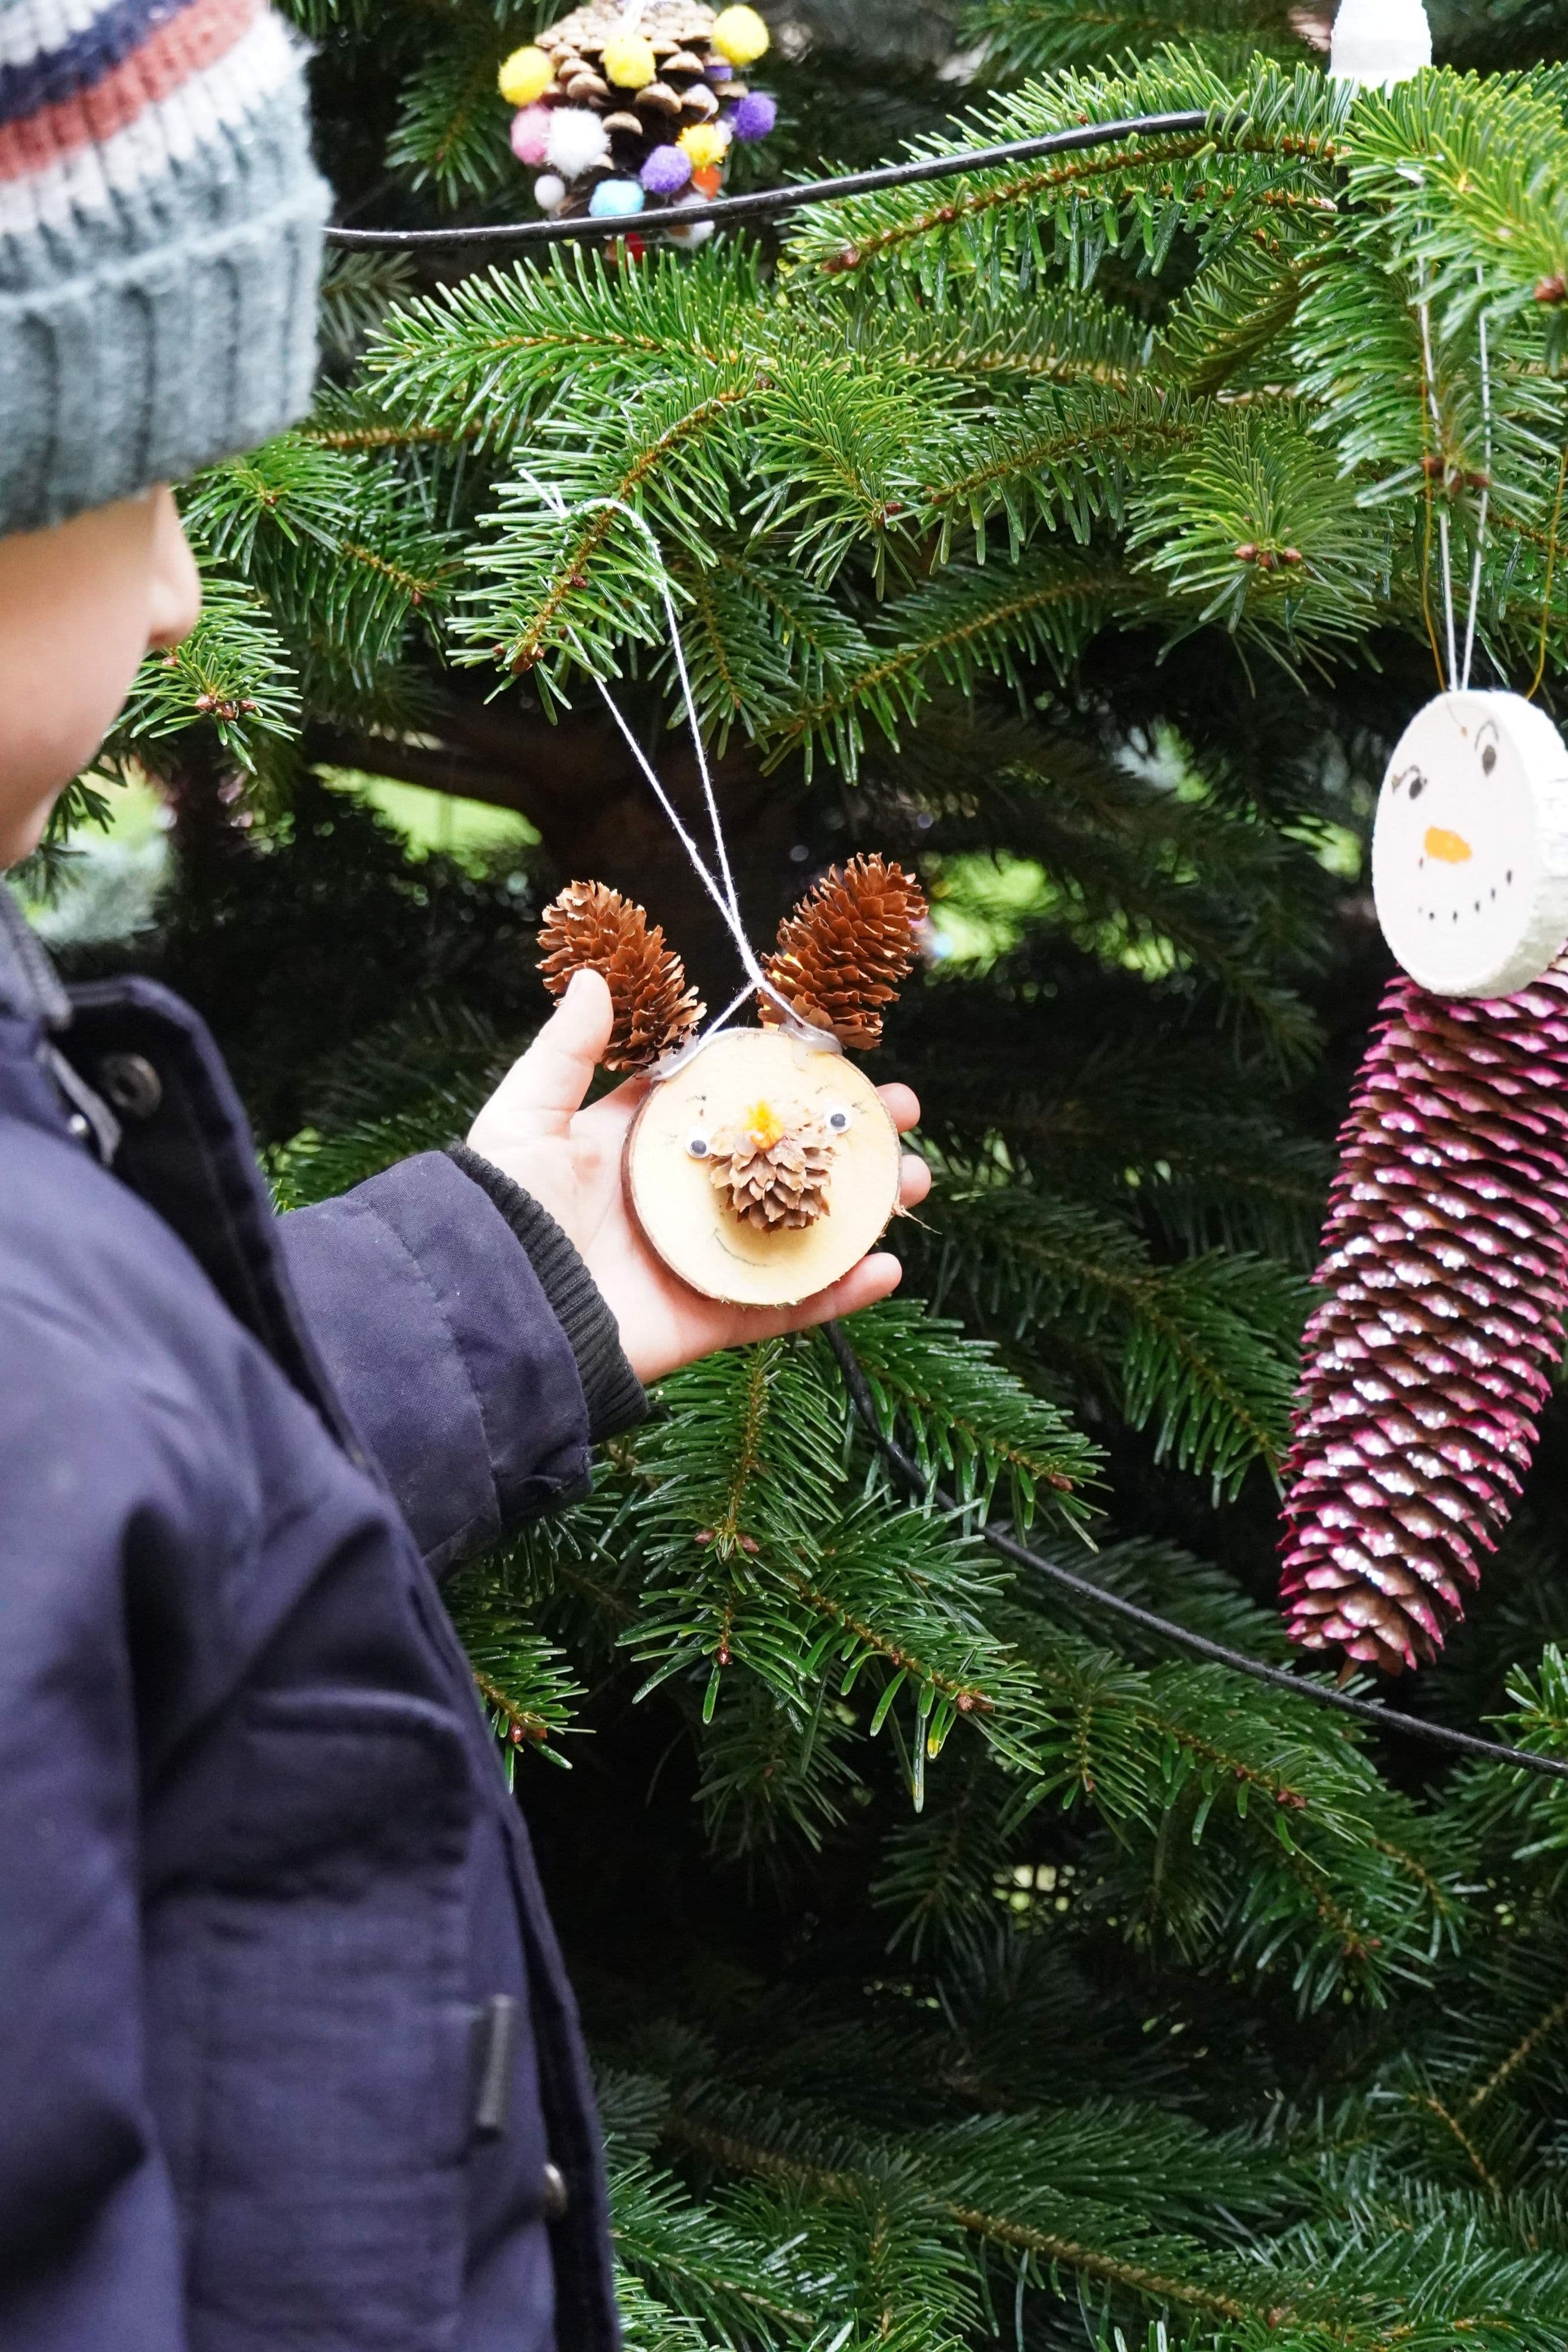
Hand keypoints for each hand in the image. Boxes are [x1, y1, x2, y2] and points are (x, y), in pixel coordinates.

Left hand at [466, 969, 930, 1385]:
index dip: (788, 1078)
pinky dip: (842, 1291)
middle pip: (785, 1161)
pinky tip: (888, 1265)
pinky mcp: (714, 1319)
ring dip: (867, 1207)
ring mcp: (706, 1261)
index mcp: (645, 1146)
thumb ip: (567, 1052)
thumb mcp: (526, 1117)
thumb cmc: (501, 1211)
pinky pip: (791, 1305)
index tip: (842, 1055)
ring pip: (804, 1229)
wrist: (493, 1311)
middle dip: (850, 1139)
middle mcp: (685, 1200)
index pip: (731, 1101)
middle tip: (899, 1112)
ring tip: (914, 1179)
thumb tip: (601, 978)